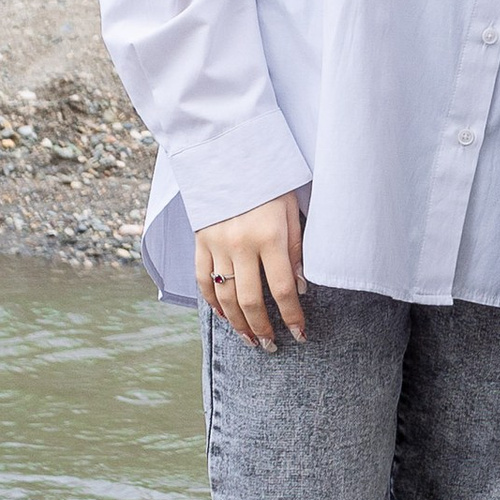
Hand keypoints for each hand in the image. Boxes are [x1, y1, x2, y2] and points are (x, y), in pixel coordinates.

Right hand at [196, 193, 306, 348]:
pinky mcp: (200, 241)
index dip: (292, 316)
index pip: (282, 289)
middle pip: (250, 299)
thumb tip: (300, 286)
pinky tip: (225, 317)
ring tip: (250, 339)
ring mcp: (216, 244)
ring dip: (238, 322)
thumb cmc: (271, 182)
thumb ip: (297, 248)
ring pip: (224, 295)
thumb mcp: (292, 210)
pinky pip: (202, 280)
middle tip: (271, 345)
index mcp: (269, 236)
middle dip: (263, 328)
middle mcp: (240, 244)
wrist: (230, 154)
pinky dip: (213, 302)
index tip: (300, 334)